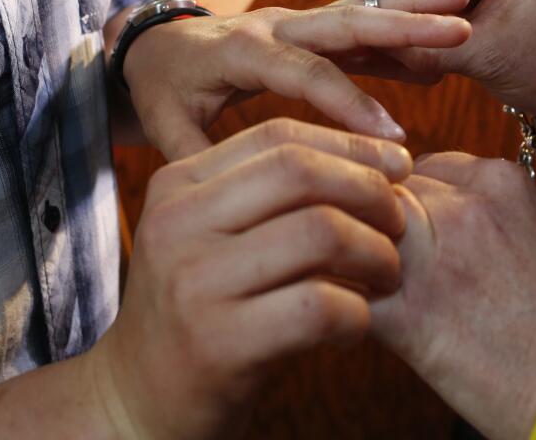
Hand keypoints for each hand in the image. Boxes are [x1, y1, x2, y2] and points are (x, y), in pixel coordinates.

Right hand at [89, 120, 412, 439]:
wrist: (136, 398)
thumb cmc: (199, 310)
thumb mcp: (211, 234)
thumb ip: (268, 193)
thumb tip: (379, 157)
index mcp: (176, 184)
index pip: (278, 136)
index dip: (351, 144)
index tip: (399, 164)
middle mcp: (178, 224)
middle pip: (300, 172)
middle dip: (370, 189)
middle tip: (400, 221)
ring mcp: (195, 282)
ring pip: (319, 232)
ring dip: (375, 252)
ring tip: (386, 273)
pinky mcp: (218, 343)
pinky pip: (319, 306)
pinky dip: (357, 313)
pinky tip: (355, 323)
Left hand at [123, 0, 471, 158]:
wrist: (154, 43)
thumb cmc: (161, 87)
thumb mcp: (166, 126)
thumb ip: (198, 159)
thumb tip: (239, 202)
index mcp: (241, 48)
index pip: (305, 72)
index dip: (349, 103)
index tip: (394, 137)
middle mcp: (275, 24)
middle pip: (346, 21)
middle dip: (405, 24)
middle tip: (459, 30)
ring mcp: (296, 20)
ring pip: (363, 13)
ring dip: (414, 10)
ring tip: (467, 7)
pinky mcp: (310, 27)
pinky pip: (362, 24)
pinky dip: (403, 24)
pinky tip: (448, 31)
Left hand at [371, 153, 535, 439]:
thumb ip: (481, 216)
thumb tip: (430, 225)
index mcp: (500, 181)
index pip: (420, 169)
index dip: (410, 204)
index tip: (413, 236)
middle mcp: (464, 204)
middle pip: (384, 193)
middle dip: (378, 227)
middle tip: (386, 266)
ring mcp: (432, 253)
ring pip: (356, 231)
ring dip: (357, 260)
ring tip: (374, 294)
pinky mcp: (405, 313)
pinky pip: (345, 290)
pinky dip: (345, 306)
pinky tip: (364, 325)